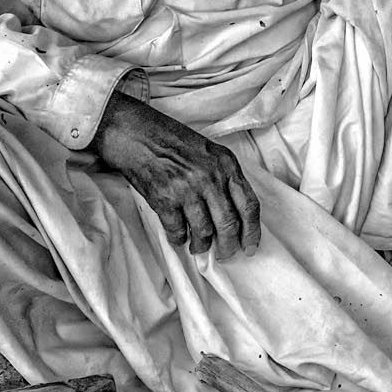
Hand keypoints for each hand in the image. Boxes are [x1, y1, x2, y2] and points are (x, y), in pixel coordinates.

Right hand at [94, 92, 261, 260]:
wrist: (139, 136)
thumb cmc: (175, 144)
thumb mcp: (210, 154)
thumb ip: (225, 179)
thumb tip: (235, 216)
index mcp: (226, 165)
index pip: (248, 205)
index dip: (252, 231)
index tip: (250, 247)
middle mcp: (210, 178)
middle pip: (228, 224)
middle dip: (228, 246)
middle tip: (226, 254)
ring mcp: (187, 189)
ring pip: (203, 232)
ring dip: (201, 246)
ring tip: (198, 248)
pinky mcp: (165, 200)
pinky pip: (177, 230)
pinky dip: (179, 238)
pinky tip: (179, 236)